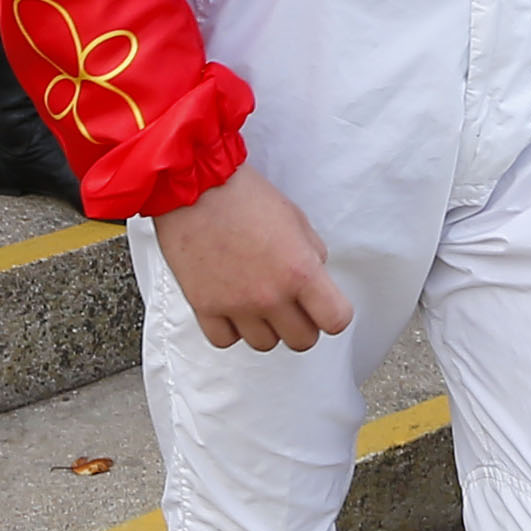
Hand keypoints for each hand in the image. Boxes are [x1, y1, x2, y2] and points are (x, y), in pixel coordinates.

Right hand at [151, 163, 354, 352]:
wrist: (194, 186)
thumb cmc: (243, 195)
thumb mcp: (295, 218)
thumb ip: (311, 254)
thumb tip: (315, 278)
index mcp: (300, 271)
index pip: (336, 320)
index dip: (333, 313)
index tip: (324, 305)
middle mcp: (270, 295)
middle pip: (303, 340)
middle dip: (302, 323)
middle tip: (292, 304)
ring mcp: (236, 305)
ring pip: (265, 344)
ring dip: (266, 327)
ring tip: (258, 301)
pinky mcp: (204, 307)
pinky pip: (226, 340)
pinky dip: (231, 328)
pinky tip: (232, 307)